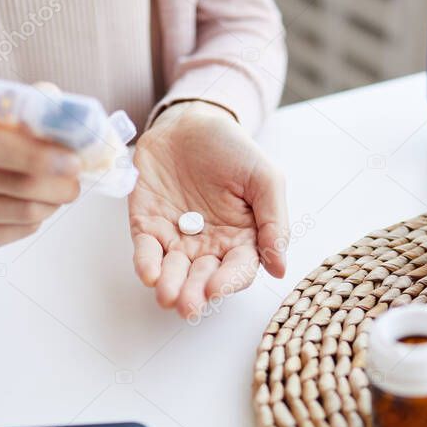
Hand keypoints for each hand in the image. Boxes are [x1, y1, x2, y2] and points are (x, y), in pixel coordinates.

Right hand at [0, 99, 81, 258]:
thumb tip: (66, 115)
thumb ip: (24, 110)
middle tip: (76, 179)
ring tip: (60, 191)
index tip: (71, 160)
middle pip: (9, 182)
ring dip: (51, 202)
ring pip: (19, 212)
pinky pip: (14, 232)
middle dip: (55, 182)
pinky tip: (34, 206)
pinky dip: (35, 219)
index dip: (31, 153)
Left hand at [129, 101, 288, 317]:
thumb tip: (280, 269)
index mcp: (241, 240)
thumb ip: (274, 222)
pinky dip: (146, 264)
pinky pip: (146, 250)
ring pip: (173, 270)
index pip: (237, 270)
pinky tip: (148, 274)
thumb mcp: (265, 178)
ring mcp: (176, 238)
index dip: (227, 282)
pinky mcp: (147, 227)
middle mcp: (208, 246)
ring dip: (169, 285)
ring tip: (166, 295)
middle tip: (187, 305)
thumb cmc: (232, 150)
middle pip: (202, 277)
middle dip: (194, 292)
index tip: (216, 289)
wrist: (191, 121)